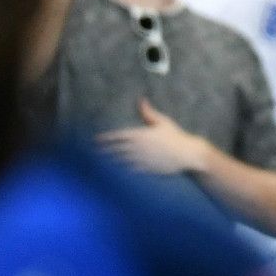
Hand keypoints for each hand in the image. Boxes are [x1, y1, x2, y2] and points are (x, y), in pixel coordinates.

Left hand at [99, 100, 213, 176]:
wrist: (187, 154)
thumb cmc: (175, 137)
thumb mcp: (162, 122)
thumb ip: (148, 113)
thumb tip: (141, 100)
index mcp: (140, 135)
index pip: (117, 137)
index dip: (105, 139)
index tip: (95, 140)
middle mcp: (137, 148)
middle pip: (114, 150)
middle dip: (102, 152)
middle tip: (88, 154)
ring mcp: (140, 160)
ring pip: (118, 161)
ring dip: (106, 162)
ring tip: (95, 165)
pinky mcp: (144, 170)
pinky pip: (127, 171)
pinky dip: (118, 172)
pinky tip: (110, 175)